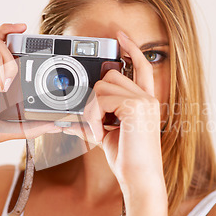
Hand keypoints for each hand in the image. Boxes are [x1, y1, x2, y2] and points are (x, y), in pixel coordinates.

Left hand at [63, 31, 164, 194]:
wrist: (140, 179)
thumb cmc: (127, 159)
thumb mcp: (106, 135)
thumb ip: (93, 120)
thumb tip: (68, 118)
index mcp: (145, 101)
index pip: (142, 66)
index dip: (132, 49)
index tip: (119, 36)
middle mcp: (147, 98)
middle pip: (112, 75)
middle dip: (96, 96)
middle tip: (96, 121)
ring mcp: (143, 100)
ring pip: (103, 85)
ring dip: (92, 108)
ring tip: (98, 130)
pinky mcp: (135, 106)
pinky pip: (101, 98)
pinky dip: (93, 116)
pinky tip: (100, 132)